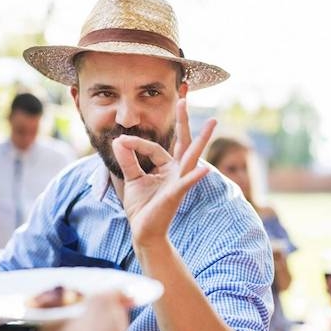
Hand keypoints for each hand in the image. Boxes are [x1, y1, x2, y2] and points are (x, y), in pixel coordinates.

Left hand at [112, 98, 215, 245]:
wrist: (143, 232)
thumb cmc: (142, 207)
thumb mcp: (132, 178)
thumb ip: (128, 159)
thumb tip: (118, 139)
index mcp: (167, 167)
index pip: (154, 147)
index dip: (135, 144)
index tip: (119, 141)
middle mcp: (177, 171)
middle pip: (183, 142)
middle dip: (183, 121)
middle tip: (184, 98)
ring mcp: (179, 182)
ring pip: (191, 156)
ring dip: (202, 140)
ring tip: (212, 123)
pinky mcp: (176, 195)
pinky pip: (186, 183)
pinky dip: (195, 176)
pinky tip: (204, 169)